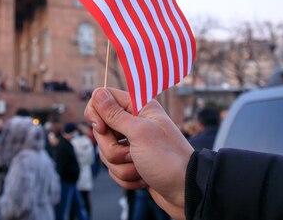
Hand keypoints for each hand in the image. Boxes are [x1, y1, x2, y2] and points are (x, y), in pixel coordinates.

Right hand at [84, 88, 192, 219]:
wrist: (186, 191)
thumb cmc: (168, 159)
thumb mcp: (139, 133)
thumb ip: (115, 114)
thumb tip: (97, 92)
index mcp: (138, 107)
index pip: (103, 98)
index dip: (96, 114)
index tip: (101, 129)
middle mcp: (134, 122)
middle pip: (101, 130)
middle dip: (112, 148)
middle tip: (131, 153)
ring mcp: (132, 143)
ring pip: (106, 152)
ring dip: (121, 166)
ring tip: (141, 168)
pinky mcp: (131, 162)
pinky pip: (113, 168)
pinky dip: (126, 176)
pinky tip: (143, 178)